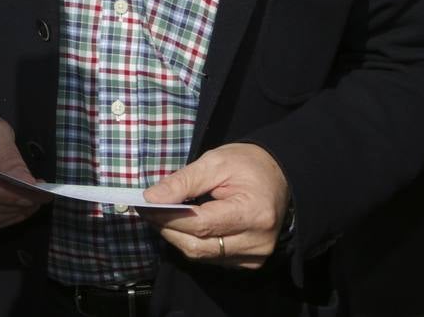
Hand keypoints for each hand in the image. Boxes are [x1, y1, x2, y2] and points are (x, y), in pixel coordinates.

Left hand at [140, 142, 289, 268]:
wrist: (279, 175)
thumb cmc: (247, 164)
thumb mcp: (214, 163)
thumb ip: (182, 182)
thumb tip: (150, 198)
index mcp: (253, 213)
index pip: (201, 224)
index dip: (168, 217)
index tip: (144, 206)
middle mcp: (258, 241)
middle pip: (199, 246)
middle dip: (167, 230)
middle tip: (147, 211)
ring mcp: (255, 256)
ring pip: (202, 256)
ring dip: (178, 237)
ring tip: (163, 216)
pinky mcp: (250, 262)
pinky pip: (212, 258)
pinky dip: (194, 242)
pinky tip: (185, 225)